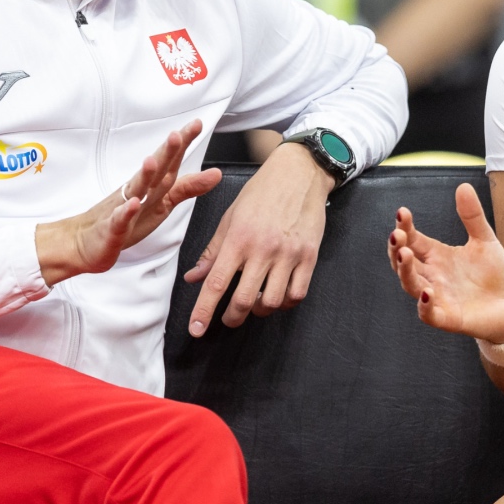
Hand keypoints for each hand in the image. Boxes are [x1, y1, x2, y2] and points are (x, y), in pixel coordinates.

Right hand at [35, 120, 221, 285]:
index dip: (182, 143)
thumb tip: (217, 173)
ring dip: (144, 175)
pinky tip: (133, 203)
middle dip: (166, 152)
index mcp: (152, 185)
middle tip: (177, 134)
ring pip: (136, 189)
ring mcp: (124, 208)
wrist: (88, 241)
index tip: (195, 124)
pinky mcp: (113, 229)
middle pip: (155, 169)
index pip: (170, 161)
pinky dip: (126, 212)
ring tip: (152, 161)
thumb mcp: (164, 202)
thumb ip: (188, 187)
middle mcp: (139, 191)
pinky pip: (120, 220)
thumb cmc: (129, 217)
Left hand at [183, 141, 333, 335]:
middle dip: (232, 318)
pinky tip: (278, 296)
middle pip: (244, 300)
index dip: (204, 310)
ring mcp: (289, 254)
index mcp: (238, 238)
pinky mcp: (309, 256)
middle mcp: (263, 248)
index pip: (216, 282)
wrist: (299, 173)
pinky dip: (285, 303)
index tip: (196, 330)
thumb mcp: (230, 217)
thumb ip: (212, 251)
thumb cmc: (261, 193)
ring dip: (259, 310)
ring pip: (272, 302)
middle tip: (228, 318)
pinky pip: (297, 294)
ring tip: (255, 303)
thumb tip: (194, 277)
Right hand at [389, 183, 503, 344]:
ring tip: (404, 254)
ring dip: (404, 271)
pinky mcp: (449, 318)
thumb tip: (463, 186)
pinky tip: (427, 292)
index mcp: (437, 257)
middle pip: (404, 263)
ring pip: (411, 286)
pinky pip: (429, 314)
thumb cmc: (494, 275)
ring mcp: (438, 297)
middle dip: (396, 248)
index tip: (402, 212)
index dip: (405, 227)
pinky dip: (424, 305)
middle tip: (396, 234)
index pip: (413, 240)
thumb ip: (472, 216)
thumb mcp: (485, 240)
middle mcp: (432, 276)